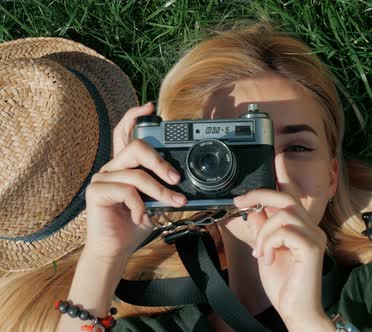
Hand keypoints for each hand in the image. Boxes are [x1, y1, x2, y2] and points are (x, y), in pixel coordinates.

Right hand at [83, 102, 186, 259]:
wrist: (116, 249)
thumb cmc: (136, 223)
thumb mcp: (155, 200)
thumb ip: (163, 186)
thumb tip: (182, 179)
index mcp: (125, 165)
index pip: (125, 132)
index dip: (134, 117)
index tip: (150, 108)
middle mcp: (112, 167)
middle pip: (136, 147)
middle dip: (161, 162)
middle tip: (175, 178)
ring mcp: (102, 178)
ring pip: (137, 174)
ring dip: (160, 191)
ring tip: (174, 203)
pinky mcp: (96, 192)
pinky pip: (127, 191)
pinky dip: (140, 206)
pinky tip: (140, 217)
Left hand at [233, 185, 331, 329]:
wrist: (296, 311)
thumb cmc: (284, 286)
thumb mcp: (266, 251)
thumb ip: (262, 230)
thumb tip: (253, 209)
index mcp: (302, 228)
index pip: (291, 197)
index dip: (281, 179)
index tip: (269, 170)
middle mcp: (312, 229)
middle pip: (287, 198)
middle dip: (260, 196)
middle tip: (239, 203)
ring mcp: (315, 237)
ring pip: (283, 215)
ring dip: (264, 233)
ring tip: (260, 253)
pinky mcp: (312, 248)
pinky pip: (285, 232)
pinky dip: (269, 243)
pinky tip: (267, 259)